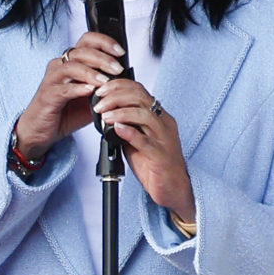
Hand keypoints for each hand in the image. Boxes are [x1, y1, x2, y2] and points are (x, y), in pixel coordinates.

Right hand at [15, 32, 126, 161]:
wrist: (41, 130)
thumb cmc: (64, 112)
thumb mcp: (90, 98)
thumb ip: (104, 87)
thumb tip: (127, 82)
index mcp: (71, 62)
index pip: (87, 41)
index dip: (104, 42)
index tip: (120, 52)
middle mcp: (60, 66)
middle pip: (81, 51)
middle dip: (103, 58)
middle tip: (117, 69)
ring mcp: (52, 80)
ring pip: (71, 66)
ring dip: (91, 72)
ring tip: (104, 81)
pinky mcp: (48, 96)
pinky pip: (63, 88)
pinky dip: (77, 88)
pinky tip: (89, 91)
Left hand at [93, 80, 195, 221]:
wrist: (173, 188)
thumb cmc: (155, 163)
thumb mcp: (137, 138)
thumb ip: (126, 124)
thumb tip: (104, 112)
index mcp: (158, 115)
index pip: (139, 89)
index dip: (118, 86)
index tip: (101, 90)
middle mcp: (163, 123)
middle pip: (140, 97)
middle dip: (116, 96)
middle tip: (99, 104)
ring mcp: (163, 138)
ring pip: (143, 115)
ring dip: (120, 112)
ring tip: (104, 116)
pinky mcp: (160, 155)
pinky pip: (144, 140)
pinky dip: (129, 132)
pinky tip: (116, 129)